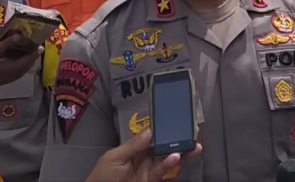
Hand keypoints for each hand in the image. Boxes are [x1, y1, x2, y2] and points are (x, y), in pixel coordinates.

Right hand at [0, 31, 42, 92]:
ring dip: (29, 63)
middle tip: (39, 47)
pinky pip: (14, 77)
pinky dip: (24, 69)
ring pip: (16, 73)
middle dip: (28, 57)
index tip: (19, 35)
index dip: (8, 43)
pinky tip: (30, 61)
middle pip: (12, 65)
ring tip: (37, 52)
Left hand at [85, 130, 201, 181]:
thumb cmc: (102, 176)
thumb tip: (150, 131)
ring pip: (167, 158)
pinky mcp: (151, 180)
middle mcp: (144, 156)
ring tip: (192, 146)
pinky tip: (177, 157)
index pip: (151, 135)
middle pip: (163, 146)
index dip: (163, 128)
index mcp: (133, 147)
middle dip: (177, 140)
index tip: (175, 120)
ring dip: (180, 151)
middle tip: (192, 133)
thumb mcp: (114, 157)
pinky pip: (163, 171)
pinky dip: (170, 164)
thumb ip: (132, 145)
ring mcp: (148, 169)